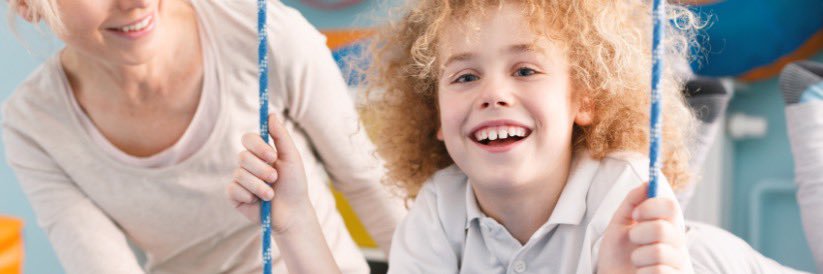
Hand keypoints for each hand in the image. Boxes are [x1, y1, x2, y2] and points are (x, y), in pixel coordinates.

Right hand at [226, 115, 311, 232]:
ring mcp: (240, 179)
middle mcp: (248, 164)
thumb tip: (270, 114)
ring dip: (260, 186)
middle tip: (275, 179)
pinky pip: (233, 189)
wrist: (293, 212)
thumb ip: (281, 135)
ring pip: (240, 174)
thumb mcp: (291, 157)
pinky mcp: (234, 196)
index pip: (248, 139)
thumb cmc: (295, 184)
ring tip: (271, 194)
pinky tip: (257, 201)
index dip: (258, 146)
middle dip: (262, 170)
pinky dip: (249, 195)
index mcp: (260, 153)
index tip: (273, 156)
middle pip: (242, 157)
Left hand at [597, 183, 691, 273]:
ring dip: (638, 257)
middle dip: (639, 234)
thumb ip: (632, 203)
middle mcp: (677, 244)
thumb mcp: (619, 225)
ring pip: (659, 252)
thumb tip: (648, 182)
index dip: (652, 206)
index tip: (636, 214)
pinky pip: (660, 272)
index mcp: (667, 226)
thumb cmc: (617, 254)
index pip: (671, 207)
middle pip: (663, 229)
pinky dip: (643, 273)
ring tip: (636, 261)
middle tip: (633, 241)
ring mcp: (679, 264)